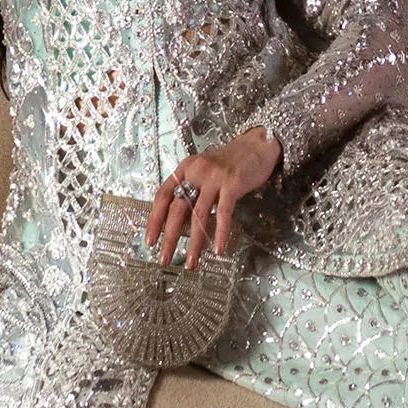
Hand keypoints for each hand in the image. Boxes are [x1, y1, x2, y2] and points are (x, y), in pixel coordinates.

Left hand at [145, 128, 282, 271]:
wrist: (257, 145)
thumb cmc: (231, 162)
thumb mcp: (204, 172)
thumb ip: (192, 191)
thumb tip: (179, 221)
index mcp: (185, 169)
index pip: (163, 196)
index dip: (154, 219)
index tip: (149, 241)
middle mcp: (196, 172)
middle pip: (177, 209)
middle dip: (170, 237)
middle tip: (164, 258)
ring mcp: (214, 177)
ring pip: (199, 215)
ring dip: (195, 242)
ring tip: (191, 262)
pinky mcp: (232, 183)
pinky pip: (224, 213)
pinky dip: (220, 233)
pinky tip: (218, 249)